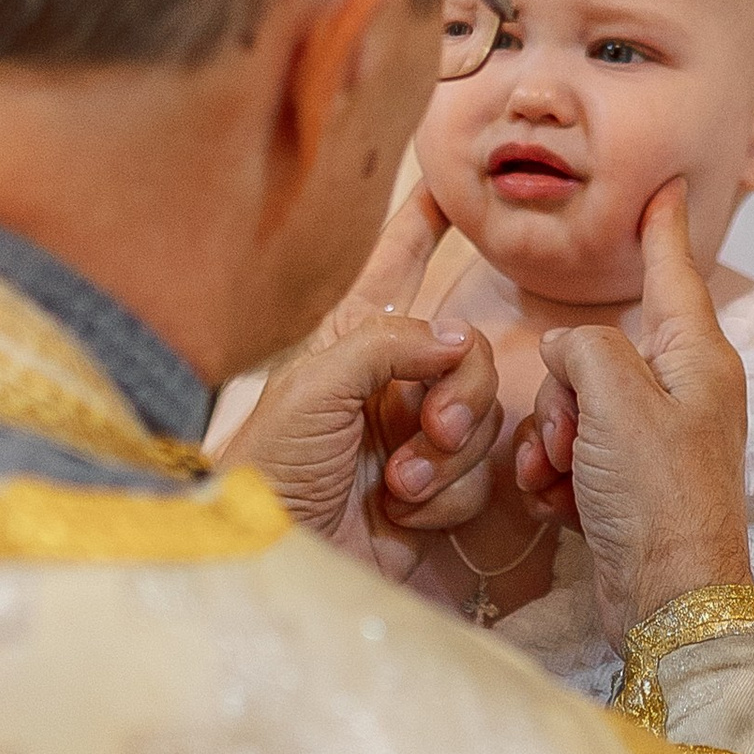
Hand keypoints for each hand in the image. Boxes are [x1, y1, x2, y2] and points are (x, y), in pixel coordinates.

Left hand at [225, 187, 502, 576]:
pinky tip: (401, 515)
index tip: (446, 190)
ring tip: (397, 486)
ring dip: (446, 458)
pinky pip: (479, 479)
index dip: (419, 229)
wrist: (273, 562)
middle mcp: (388, 387)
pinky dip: (446, 500)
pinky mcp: (434, 496)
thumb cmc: (271, 469)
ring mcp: (414, 442)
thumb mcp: (315, 387)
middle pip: (471, 358)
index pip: (393, 272)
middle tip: (429, 430)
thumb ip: (389, 343)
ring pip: (483, 421)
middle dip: (461, 396)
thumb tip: (462, 337)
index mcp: (352, 346)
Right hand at [515, 181, 749, 648]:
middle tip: (571, 434)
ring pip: (575, 407)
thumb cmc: (657, 497)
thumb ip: (585, 349)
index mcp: (698, 359)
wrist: (668, 602)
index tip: (667, 186)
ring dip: (551, 440)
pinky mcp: (627, 486)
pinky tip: (557, 502)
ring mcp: (655, 442)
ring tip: (563, 475)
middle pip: (598, 354)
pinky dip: (555, 476)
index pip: (674, 274)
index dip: (662, 228)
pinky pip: (571, 456)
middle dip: (564, 391)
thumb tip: (567, 353)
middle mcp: (682, 393)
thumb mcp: (616, 400)